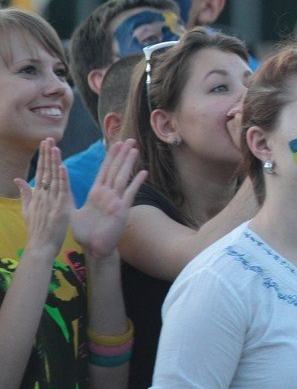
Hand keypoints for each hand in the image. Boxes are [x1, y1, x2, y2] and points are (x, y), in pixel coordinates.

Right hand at [15, 138, 70, 257]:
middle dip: (46, 154)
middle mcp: (43, 195)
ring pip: (53, 178)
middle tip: (48, 138)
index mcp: (37, 195)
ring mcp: (51, 201)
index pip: (40, 172)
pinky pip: (61, 191)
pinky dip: (61, 178)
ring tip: (54, 147)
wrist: (40, 247)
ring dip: (54, 162)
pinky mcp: (60, 208)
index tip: (44, 143)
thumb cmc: (36, 230)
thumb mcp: (27, 210)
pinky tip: (61, 167)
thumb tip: (17, 179)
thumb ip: (24, 193)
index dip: (42, 157)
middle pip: (45, 171)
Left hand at [71, 140, 146, 259]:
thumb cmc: (84, 233)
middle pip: (114, 170)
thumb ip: (70, 199)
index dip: (109, 157)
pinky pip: (130, 194)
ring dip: (128, 163)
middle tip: (128, 139)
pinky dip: (136, 183)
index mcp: (96, 193)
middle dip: (121, 154)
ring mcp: (116, 201)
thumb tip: (60, 188)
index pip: (103, 171)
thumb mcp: (72, 213)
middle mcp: (107, 194)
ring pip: (122, 177)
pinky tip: (143, 173)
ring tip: (134, 149)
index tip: (114, 144)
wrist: (94, 248)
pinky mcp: (122, 210)